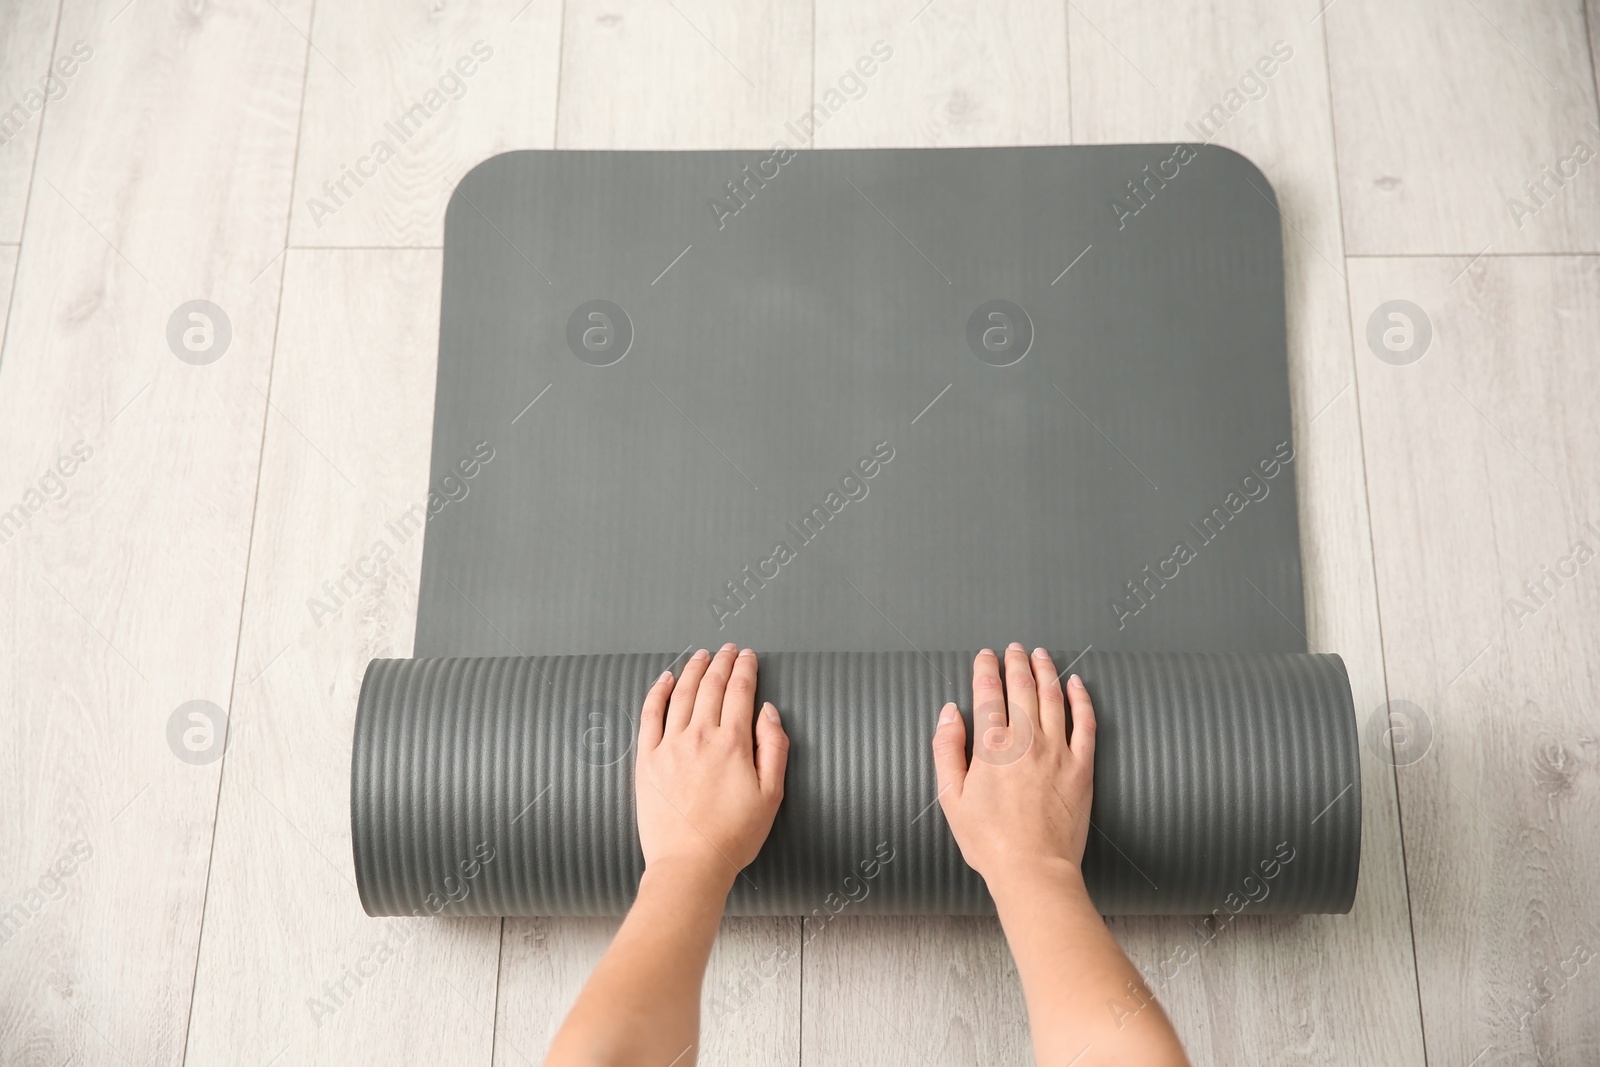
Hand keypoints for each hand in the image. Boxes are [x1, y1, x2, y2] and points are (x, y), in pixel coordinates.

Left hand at [635, 643, 789, 886]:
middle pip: (711, 686)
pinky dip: (657, 692)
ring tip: (701, 655)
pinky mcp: (647, 760)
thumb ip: (774, 747)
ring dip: (692, 669)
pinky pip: (650, 715)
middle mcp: (700, 737)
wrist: (689, 864)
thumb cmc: (734, 835)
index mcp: (733, 744)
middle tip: (728, 649)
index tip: (749, 656)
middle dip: (722, 662)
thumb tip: (768, 711)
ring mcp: (670, 746)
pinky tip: (664, 679)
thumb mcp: (772, 794)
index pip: (740, 691)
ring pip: (680, 694)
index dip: (745, 669)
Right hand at [932, 644, 1096, 887]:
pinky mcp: (1081, 766)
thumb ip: (946, 749)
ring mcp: (1058, 751)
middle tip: (1013, 648)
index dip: (985, 669)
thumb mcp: (950, 797)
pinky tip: (1077, 684)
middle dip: (1016, 662)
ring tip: (1041, 655)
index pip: (988, 693)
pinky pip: (1085, 722)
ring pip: (1053, 697)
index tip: (985, 656)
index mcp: (992, 746)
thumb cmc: (989, 840)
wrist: (1033, 869)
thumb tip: (950, 713)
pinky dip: (1081, 699)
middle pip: (1022, 687)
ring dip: (1046, 671)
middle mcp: (1026, 740)